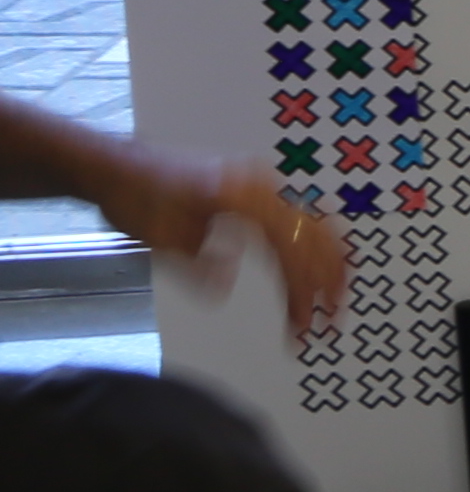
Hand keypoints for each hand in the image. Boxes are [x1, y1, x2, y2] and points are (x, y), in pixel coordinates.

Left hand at [119, 155, 348, 347]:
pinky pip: (299, 220)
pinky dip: (313, 249)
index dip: (301, 290)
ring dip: (327, 267)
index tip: (304, 324)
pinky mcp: (255, 193)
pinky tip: (317, 271)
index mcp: (242, 196)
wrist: (116, 167)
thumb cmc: (134, 196)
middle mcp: (261, 187)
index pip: (289, 249)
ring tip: (330, 303)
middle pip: (315, 237)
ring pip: (315, 227)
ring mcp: (262, 186)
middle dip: (327, 283)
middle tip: (329, 323)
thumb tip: (225, 288)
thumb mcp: (159, 238)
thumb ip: (197, 264)